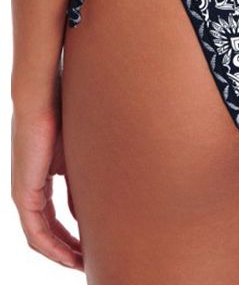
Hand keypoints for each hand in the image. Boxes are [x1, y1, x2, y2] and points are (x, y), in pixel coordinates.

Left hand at [11, 104, 82, 269]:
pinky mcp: (23, 192)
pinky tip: (70, 256)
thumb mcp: (78, 152)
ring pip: (40, 236)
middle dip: (68, 250)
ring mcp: (23, 192)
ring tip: (83, 264)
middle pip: (47, 233)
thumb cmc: (64, 115)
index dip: (73, 236)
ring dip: (61, 254)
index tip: (92, 246)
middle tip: (90, 262)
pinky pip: (35, 231)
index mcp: (41, 179)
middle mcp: (28, 190)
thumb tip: (92, 205)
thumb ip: (82, 178)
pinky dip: (52, 247)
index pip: (54, 219)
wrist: (42, 97)